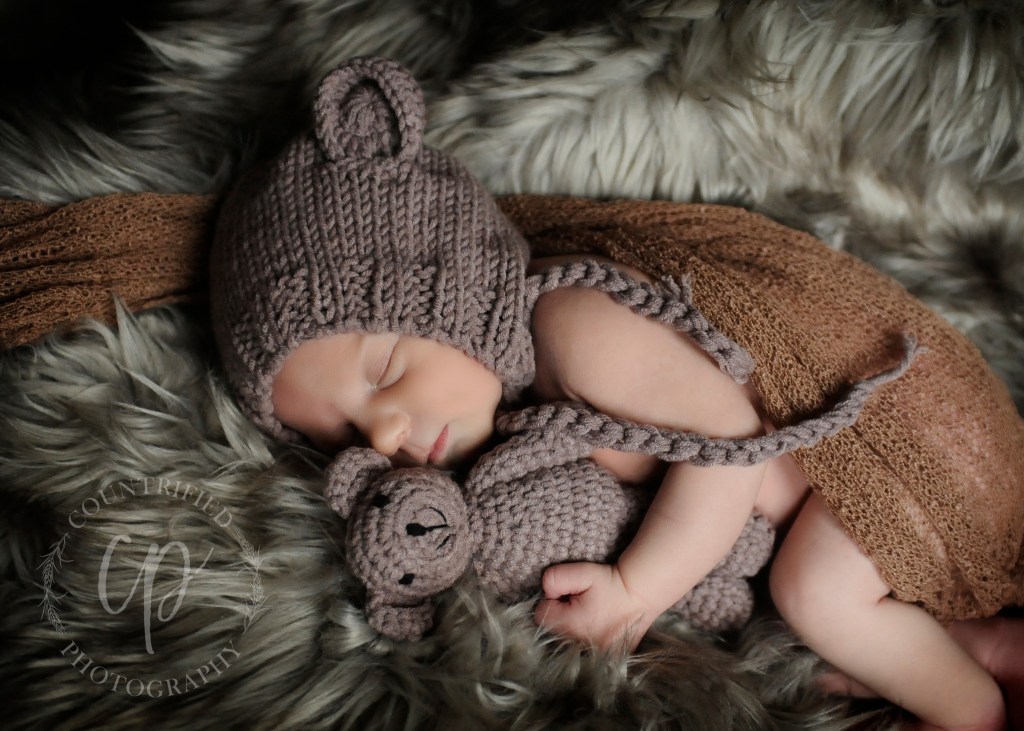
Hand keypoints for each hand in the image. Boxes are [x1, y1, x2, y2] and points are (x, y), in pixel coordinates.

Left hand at [534, 561, 655, 651]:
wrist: (641, 594)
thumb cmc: (611, 582)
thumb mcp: (581, 571)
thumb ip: (555, 579)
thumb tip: (547, 593)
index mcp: (571, 624)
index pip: (541, 616)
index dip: (551, 601)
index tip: (568, 595)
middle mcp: (581, 644)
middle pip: (553, 631)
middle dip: (561, 615)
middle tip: (581, 603)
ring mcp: (595, 655)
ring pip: (568, 642)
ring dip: (574, 628)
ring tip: (591, 614)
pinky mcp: (607, 658)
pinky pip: (584, 651)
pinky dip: (587, 639)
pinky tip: (599, 626)